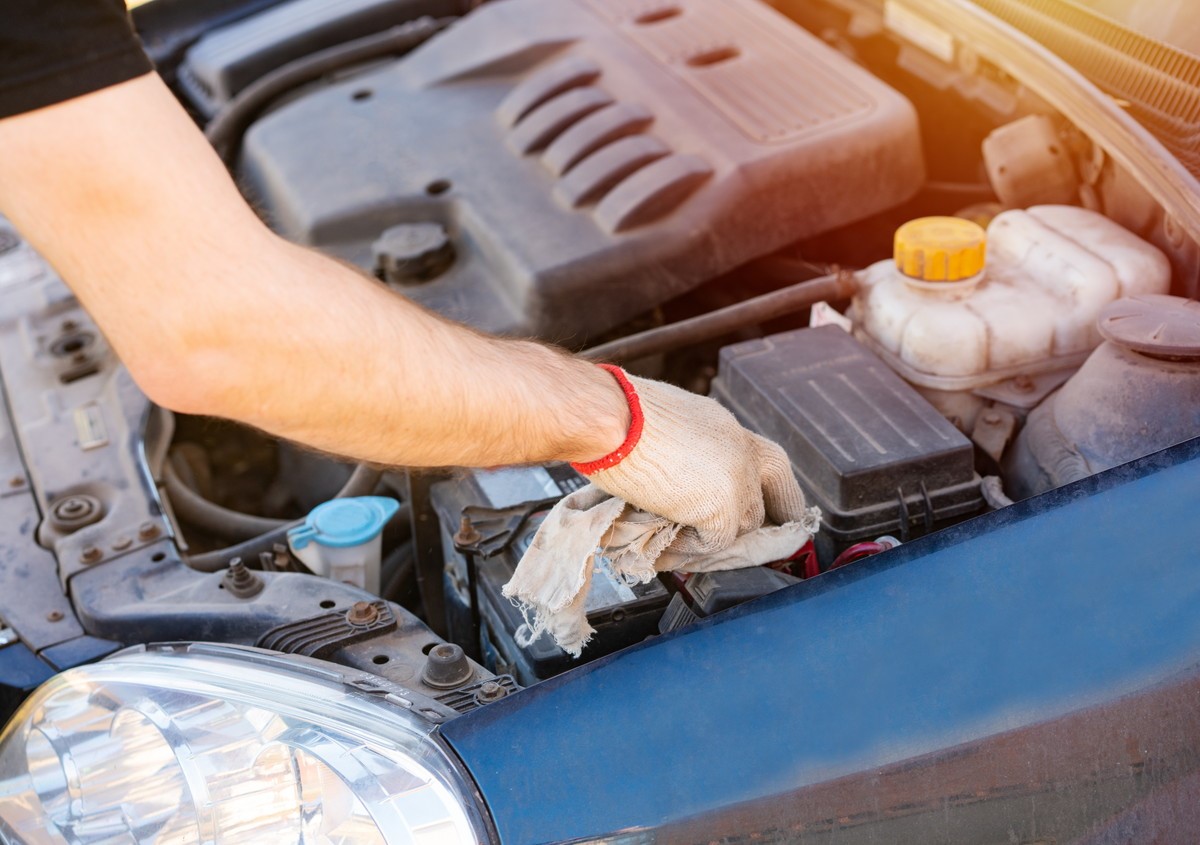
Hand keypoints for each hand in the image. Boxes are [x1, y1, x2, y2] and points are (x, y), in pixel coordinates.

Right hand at [571, 365, 815, 553]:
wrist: (610, 417)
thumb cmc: (616, 413)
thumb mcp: (662, 423)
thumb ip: (682, 448)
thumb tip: (671, 471)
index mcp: (724, 426)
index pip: (768, 459)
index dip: (776, 486)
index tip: (779, 508)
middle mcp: (740, 449)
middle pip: (771, 490)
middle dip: (773, 518)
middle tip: (766, 542)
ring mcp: (737, 478)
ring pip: (743, 522)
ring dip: (715, 534)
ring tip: (683, 539)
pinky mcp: (722, 507)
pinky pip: (716, 542)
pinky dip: (690, 549)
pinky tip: (665, 544)